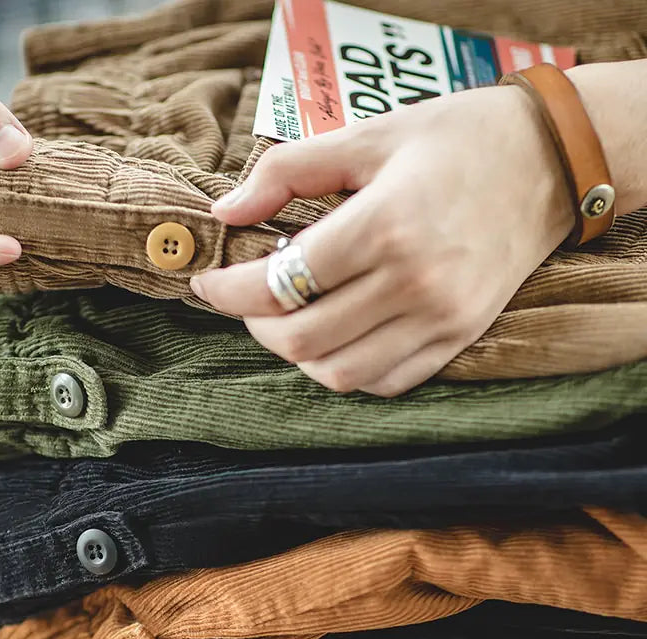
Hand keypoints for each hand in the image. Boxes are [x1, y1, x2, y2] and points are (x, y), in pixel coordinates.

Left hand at [191, 85, 574, 395]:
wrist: (550, 161)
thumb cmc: (456, 139)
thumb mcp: (367, 135)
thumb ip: (287, 171)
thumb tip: (226, 210)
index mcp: (384, 226)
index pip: (278, 283)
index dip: (228, 289)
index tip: (208, 281)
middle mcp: (413, 284)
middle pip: (300, 340)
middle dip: (254, 324)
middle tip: (246, 296)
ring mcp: (441, 320)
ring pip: (339, 373)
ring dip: (296, 353)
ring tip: (289, 316)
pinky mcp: (459, 339)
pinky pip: (386, 383)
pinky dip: (345, 369)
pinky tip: (336, 335)